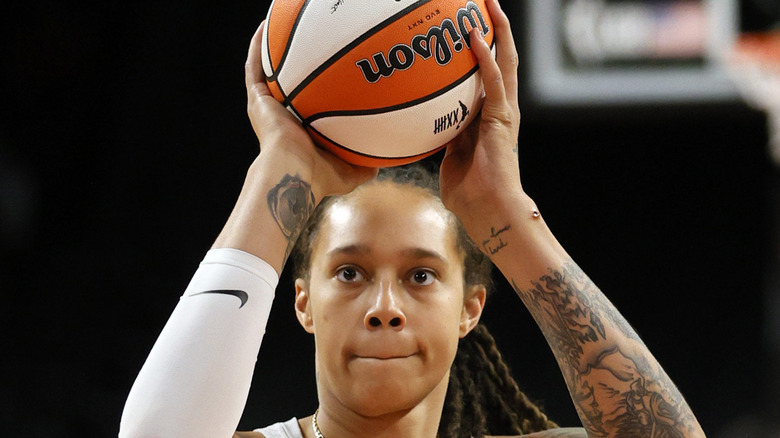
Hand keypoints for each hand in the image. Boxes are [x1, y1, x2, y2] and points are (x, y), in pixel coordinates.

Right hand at [244, 22, 375, 200]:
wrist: (294, 174)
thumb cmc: (319, 177)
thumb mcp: (349, 172)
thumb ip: (364, 167)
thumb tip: (381, 163)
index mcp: (298, 131)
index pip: (306, 105)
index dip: (314, 90)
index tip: (328, 74)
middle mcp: (281, 116)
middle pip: (287, 84)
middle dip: (294, 65)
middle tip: (306, 44)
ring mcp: (267, 107)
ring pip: (266, 71)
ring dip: (270, 50)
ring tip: (277, 26)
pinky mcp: (257, 100)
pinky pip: (255, 68)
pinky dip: (257, 48)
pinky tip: (264, 27)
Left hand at [438, 0, 524, 230]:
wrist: (490, 211)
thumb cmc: (469, 193)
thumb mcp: (449, 160)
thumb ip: (441, 140)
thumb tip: (420, 130)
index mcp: (488, 117)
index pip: (485, 74)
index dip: (479, 49)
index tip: (465, 25)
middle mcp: (500, 108)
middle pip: (501, 58)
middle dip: (493, 27)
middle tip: (484, 1)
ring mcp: (504, 111)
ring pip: (504, 60)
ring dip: (497, 29)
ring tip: (488, 2)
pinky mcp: (503, 118)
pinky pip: (493, 81)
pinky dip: (484, 57)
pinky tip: (473, 35)